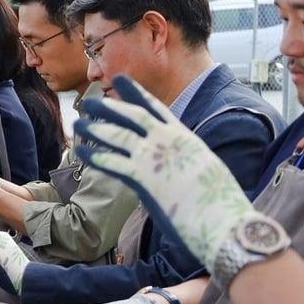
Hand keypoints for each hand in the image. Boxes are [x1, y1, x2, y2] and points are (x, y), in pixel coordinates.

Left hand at [75, 75, 257, 270]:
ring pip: (119, 136)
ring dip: (96, 129)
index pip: (156, 110)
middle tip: (90, 101)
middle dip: (109, 107)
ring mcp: (156, 158)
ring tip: (78, 123)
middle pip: (133, 116)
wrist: (225, 221)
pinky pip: (114, 164)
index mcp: (186, 138)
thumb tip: (181, 167)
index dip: (136, 94)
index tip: (121, 81)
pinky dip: (96, 157)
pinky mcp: (145, 178)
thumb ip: (189, 163)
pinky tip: (80, 152)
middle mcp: (170, 142)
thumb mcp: (207, 172)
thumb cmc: (221, 203)